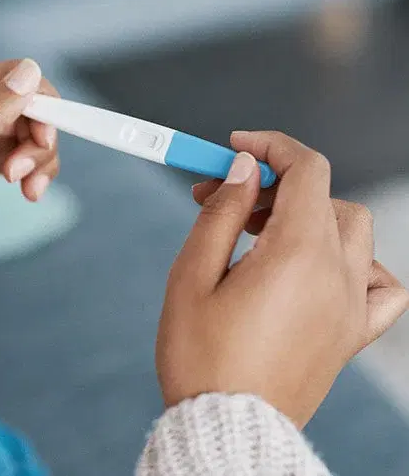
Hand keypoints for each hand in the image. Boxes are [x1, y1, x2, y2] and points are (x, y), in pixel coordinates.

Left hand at [0, 59, 59, 243]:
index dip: (38, 103)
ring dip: (36, 160)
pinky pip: (14, 155)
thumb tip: (29, 71)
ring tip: (28, 191)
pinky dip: (28, 171)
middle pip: (22, 107)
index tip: (43, 140)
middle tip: (25, 176)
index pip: (10, 76)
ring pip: (23, 134)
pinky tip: (27, 192)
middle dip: (37, 140)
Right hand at [157, 131, 408, 427]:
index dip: (270, 146)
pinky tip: (321, 269)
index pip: (306, 169)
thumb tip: (246, 168)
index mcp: (297, 255)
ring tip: (261, 234)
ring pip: (352, 229)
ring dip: (310, 216)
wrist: (226, 427)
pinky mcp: (351, 333)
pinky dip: (356, 262)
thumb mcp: (192, 275)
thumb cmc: (201, 357)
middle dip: (272, 186)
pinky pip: (380, 283)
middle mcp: (336, 275)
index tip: (236, 147)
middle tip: (224, 198)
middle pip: (322, 196)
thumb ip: (222, 213)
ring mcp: (351, 305)